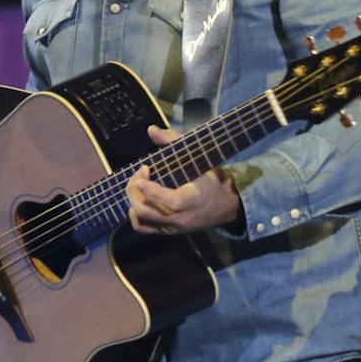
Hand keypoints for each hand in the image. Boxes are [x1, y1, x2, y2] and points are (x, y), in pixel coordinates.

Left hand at [126, 125, 240, 234]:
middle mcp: (181, 218)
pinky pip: (144, 227)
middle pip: (146, 210)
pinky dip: (136, 214)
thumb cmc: (213, 180)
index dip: (149, 187)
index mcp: (192, 201)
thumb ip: (174, 142)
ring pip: (141, 220)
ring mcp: (173, 227)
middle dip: (135, 190)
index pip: (168, 200)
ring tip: (137, 186)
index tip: (143, 168)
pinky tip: (140, 199)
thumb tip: (151, 130)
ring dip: (133, 201)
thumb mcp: (200, 158)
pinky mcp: (169, 231)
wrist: (227, 205)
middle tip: (139, 174)